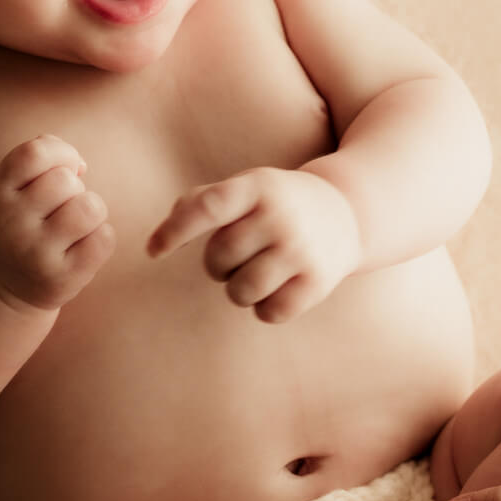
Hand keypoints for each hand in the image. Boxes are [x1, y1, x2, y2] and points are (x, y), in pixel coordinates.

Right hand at [0, 133, 113, 312]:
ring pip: (89, 207)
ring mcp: (36, 253)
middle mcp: (11, 222)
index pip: (35, 154)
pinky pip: (104, 239)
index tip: (63, 168)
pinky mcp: (62, 278)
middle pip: (66, 180)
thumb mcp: (10, 188)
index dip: (60, 153)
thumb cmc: (16, 223)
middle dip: (74, 188)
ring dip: (91, 210)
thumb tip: (79, 164)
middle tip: (61, 207)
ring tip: (76, 224)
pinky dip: (102, 237)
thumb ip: (39, 159)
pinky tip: (83, 246)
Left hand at [146, 167, 360, 321]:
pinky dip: (265, 308)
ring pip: (240, 292)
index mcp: (257, 187)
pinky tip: (278, 289)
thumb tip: (157, 241)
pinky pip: (269, 314)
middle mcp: (280, 216)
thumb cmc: (277, 202)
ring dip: (238, 289)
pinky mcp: (318, 282)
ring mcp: (301, 249)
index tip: (153, 251)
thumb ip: (200, 202)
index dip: (174, 230)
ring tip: (256, 273)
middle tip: (239, 254)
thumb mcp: (246, 187)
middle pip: (219, 258)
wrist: (348, 212)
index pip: (208, 207)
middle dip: (218, 264)